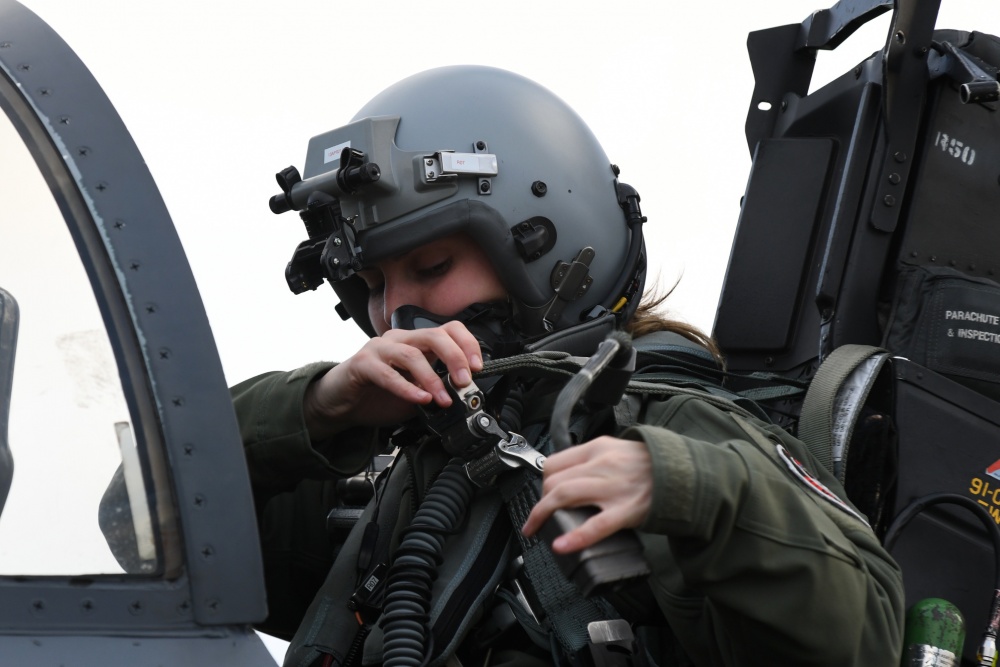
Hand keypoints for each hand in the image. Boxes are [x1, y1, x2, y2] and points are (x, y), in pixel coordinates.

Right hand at [303, 321, 482, 438]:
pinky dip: (407, 388)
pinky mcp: (362, 364)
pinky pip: (388, 373)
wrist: (340, 401)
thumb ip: (437, 389)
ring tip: (442, 399)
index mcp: (416, 342)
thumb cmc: (378, 393)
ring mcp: (379, 349)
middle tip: (464, 381)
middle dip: (454, 358)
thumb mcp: (416, 390)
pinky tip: (420, 400)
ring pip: (412, 354)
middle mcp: (399, 339)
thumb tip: (464, 396)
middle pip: (434, 336)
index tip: (478, 367)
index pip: (448, 329)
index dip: (467, 344)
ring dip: (432, 379)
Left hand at [521, 437, 652, 552]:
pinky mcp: (626, 511)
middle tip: (542, 515)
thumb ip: (593, 460)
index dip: (544, 482)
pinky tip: (562, 546)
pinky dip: (576, 537)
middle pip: (555, 481)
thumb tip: (570, 475)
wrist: (684, 472)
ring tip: (535, 529)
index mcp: (597, 449)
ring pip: (565, 496)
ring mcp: (613, 488)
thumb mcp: (616, 450)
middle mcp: (601, 465)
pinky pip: (596, 525)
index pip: (554, 463)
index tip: (543, 495)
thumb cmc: (650, 464)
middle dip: (542, 501)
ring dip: (543, 514)